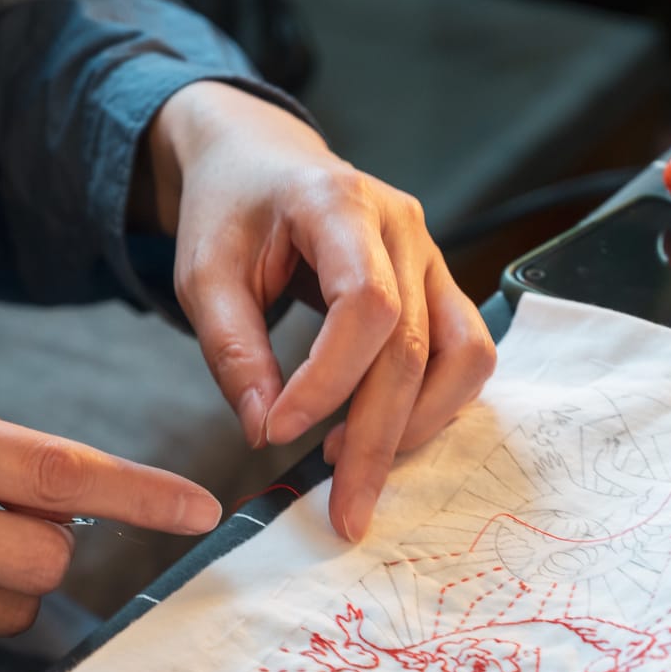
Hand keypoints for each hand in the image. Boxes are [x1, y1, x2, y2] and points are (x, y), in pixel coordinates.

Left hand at [142, 82, 496, 541]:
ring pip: (463, 357)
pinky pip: (466, 357)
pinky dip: (435, 408)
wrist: (262, 160)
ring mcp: (433, 257)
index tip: (280, 433)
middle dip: (376, 439)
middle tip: (343, 512)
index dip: (330, 380)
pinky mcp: (441, 289)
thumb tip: (267, 432)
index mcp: (340, 205)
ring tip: (354, 467)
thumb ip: (232, 351)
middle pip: (415, 348)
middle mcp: (403, 228)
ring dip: (419, 427)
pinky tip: (380, 434)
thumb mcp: (204, 273)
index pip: (366, 304)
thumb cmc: (230, 212)